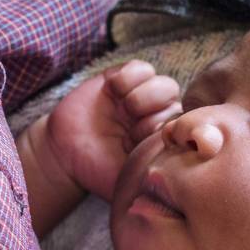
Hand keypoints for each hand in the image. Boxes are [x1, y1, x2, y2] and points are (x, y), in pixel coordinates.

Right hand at [42, 60, 180, 201]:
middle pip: (177, 103)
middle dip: (151, 114)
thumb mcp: (131, 181)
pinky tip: (113, 93)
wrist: (64, 155)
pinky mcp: (122, 79)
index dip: (163, 131)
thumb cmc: (98, 171)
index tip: (137, 143)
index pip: (185, 125)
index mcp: (164, 139)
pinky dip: (127, 78)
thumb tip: (184, 182)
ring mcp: (141, 96)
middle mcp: (157, 116)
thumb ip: (157, 179)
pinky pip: (140, 68)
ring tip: (122, 110)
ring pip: (164, 83)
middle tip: (129, 129)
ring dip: (142, 97)